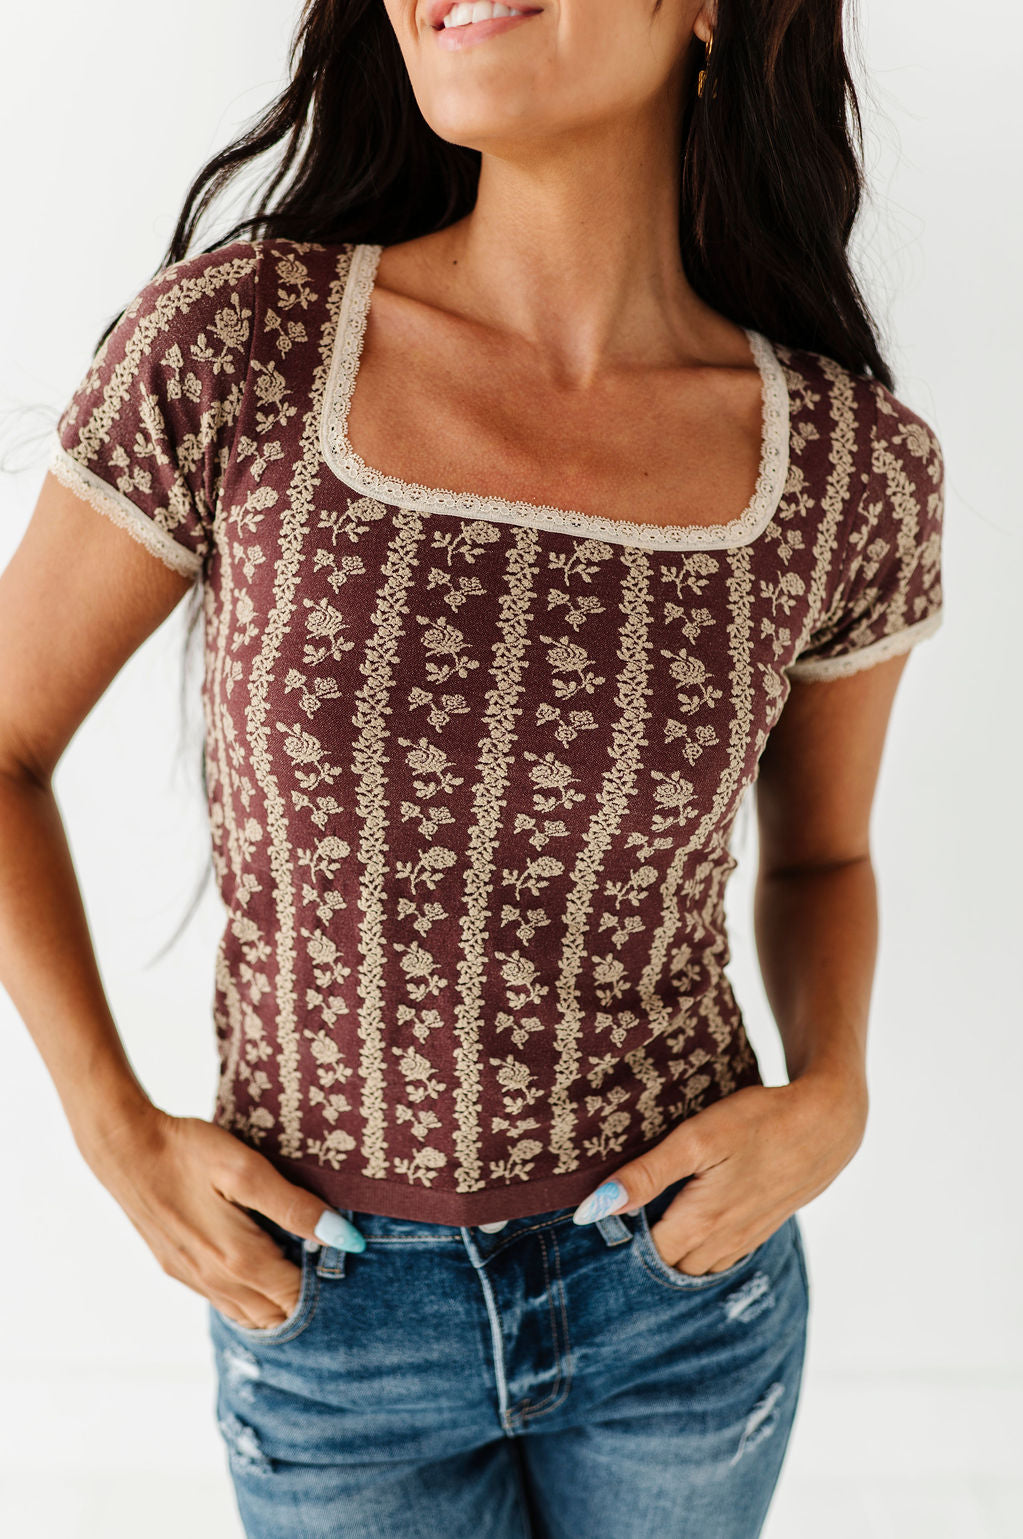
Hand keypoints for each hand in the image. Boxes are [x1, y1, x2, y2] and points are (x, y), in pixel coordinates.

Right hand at [75, 1102, 359, 1327]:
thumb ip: (294, 1206)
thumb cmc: (187, 1151)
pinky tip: (261, 1271)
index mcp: (237, 1259)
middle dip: (305, 1301)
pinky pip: (223, 1302)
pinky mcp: (176, 1268)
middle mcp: (214, 1279)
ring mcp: (191, 1277)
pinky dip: (250, 1299)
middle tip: (331, 1269)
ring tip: (303, 1270)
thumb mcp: (246, 1170)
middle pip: (274, 1315)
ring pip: (247, 1315)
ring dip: (277, 1303)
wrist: (124, 1147)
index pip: (296, 1298)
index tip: (345, 1263)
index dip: (325, 1286)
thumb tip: (345, 1240)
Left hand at [571, 1071, 867, 1274]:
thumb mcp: (697, 1139)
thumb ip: (645, 1175)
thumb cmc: (761, 1123)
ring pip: (695, 1263)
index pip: (643, 1254)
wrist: (829, 1123)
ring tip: (655, 1208)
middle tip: (628, 1206)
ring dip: (674, 1246)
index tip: (608, 1208)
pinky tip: (696, 1212)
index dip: (620, 1235)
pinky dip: (701, 1243)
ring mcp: (745, 1238)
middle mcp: (722, 1243)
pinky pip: (721, 1254)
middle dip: (645, 1245)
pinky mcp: (761, 1228)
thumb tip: (593, 1210)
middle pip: (668, 1264)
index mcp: (700, 1224)